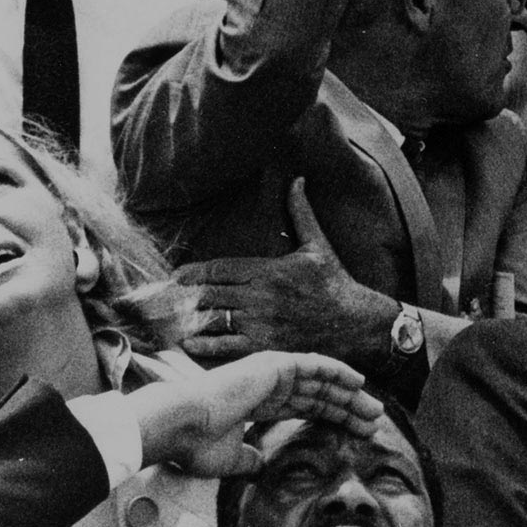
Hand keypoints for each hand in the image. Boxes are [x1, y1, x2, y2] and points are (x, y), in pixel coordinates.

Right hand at [123, 351, 380, 476]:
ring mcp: (271, 373)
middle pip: (319, 395)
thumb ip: (249, 460)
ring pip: (322, 381)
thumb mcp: (230, 460)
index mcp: (259, 405)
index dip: (332, 419)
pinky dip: (337, 371)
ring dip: (349, 394)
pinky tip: (357, 383)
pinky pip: (315, 365)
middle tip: (374, 422)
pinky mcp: (274, 365)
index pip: (305, 409)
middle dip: (348, 408)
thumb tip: (260, 466)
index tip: (355, 432)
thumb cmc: (195, 445)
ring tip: (374, 409)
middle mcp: (268, 386)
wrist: (178, 427)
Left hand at [177, 177, 402, 370]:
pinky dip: (204, 345)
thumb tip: (297, 180)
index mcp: (270, 270)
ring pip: (214, 320)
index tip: (178, 276)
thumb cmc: (335, 282)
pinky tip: (192, 343)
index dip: (195, 273)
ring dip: (192, 320)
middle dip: (188, 296)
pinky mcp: (265, 346)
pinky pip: (225, 346)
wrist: (355, 322)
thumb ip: (301, 213)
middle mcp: (262, 296)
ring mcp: (262, 323)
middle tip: (170, 299)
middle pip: (210, 295)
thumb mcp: (318, 245)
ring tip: (176, 320)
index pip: (220, 269)